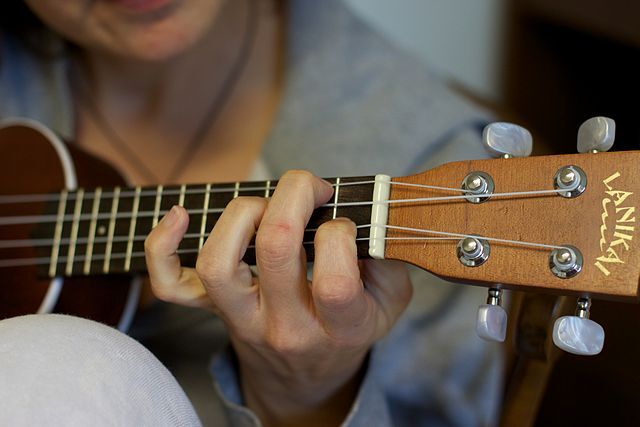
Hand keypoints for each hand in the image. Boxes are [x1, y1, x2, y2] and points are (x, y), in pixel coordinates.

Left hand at [145, 171, 412, 426]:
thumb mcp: (389, 302)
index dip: (339, 233)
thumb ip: (389, 258)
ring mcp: (242, 320)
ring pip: (219, 262)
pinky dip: (162, 247)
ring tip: (266, 207)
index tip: (341, 224)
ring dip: (242, 214)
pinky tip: (179, 215)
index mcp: (339, 329)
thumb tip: (364, 212)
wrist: (306, 376)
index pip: (334, 280)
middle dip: (295, 194)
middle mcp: (286, 328)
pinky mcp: (212, 311)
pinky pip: (171, 286)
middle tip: (310, 188)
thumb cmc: (349, 329)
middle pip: (276, 249)